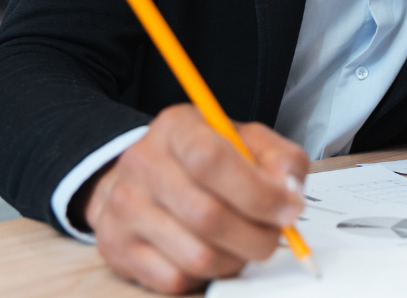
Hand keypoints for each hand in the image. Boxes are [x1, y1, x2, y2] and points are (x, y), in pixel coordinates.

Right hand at [84, 104, 308, 293]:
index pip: (211, 159)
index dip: (258, 192)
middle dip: (256, 236)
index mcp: (177, 127)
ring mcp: (124, 207)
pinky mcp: (116, 246)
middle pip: (207, 216)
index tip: (288, 209)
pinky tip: (211, 253)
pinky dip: (206, 275)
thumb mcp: (246, 141)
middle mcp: (142, 163)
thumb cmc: (204, 161)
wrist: (144, 177)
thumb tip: (289, 193)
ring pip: (196, 256)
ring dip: (235, 259)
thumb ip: (280, 159)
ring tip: (242, 244)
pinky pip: (175, 279)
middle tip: (273, 236)